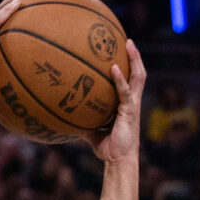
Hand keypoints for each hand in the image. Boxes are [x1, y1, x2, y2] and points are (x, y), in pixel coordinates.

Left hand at [85, 40, 144, 163]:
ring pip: (138, 77)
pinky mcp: (130, 111)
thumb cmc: (106, 146)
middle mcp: (132, 100)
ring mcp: (132, 105)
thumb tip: (61, 113)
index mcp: (125, 103)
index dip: (128, 65)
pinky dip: (120, 79)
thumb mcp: (90, 129)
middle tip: (127, 39)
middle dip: (134, 56)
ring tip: (128, 44)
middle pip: (137, 73)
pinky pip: (125, 92)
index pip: (130, 79)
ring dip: (134, 60)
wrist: (117, 160)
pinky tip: (114, 68)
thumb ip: (81, 119)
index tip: (121, 49)